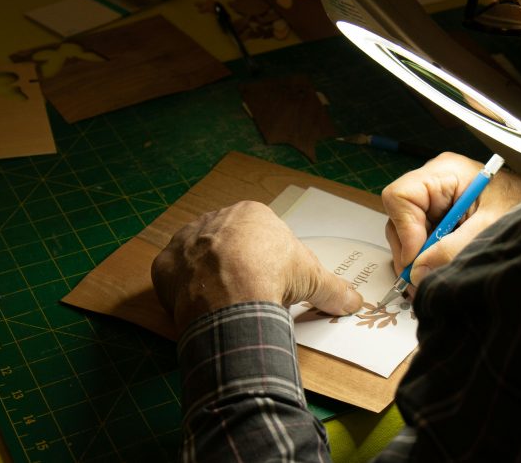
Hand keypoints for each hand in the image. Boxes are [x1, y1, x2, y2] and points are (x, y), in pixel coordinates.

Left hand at [151, 200, 363, 335]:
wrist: (230, 292)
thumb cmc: (273, 273)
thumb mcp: (312, 279)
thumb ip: (334, 289)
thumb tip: (356, 302)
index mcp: (251, 214)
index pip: (260, 236)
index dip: (268, 261)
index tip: (274, 282)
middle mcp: (215, 219)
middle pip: (228, 244)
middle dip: (237, 267)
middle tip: (249, 294)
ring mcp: (186, 240)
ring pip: (198, 257)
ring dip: (207, 276)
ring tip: (223, 303)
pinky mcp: (165, 265)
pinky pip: (173, 276)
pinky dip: (182, 291)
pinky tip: (197, 307)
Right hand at [382, 152, 520, 286]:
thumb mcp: (489, 229)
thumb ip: (453, 250)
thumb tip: (419, 273)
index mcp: (445, 172)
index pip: (400, 196)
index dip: (405, 230)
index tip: (418, 259)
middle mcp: (434, 182)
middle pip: (399, 216)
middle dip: (409, 250)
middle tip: (423, 277)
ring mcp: (435, 199)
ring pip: (406, 230)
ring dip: (418, 256)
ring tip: (435, 274)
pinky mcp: (439, 215)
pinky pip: (420, 237)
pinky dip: (427, 257)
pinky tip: (441, 267)